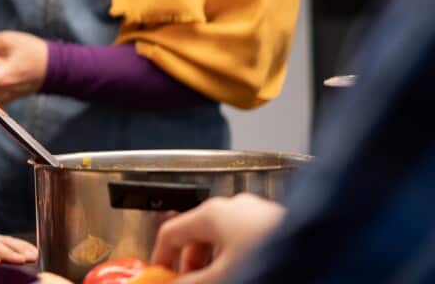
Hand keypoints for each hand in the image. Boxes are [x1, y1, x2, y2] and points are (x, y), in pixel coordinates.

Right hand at [150, 193, 284, 283]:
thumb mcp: (223, 276)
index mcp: (212, 213)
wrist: (322, 252)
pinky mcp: (275, 222)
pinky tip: (246, 273)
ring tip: (223, 279)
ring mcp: (256, 212)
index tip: (161, 276)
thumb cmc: (272, 256)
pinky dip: (236, 256)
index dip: (161, 257)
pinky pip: (244, 238)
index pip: (171, 231)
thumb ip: (193, 283)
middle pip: (197, 235)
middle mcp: (232, 207)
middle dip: (191, 264)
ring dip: (214, 262)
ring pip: (222, 238)